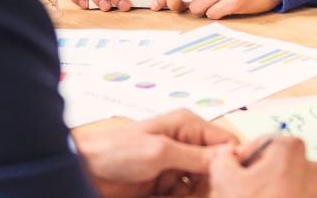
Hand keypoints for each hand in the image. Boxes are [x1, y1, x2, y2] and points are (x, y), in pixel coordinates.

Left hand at [72, 110, 237, 197]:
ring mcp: (175, 165)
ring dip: (191, 194)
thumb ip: (196, 155)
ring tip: (170, 193)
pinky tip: (163, 196)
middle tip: (188, 190)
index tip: (228, 178)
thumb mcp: (159, 152)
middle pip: (216, 168)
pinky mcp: (166, 184)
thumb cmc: (114, 151)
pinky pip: (186, 195)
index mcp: (187, 126)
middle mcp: (185, 143)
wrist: (85, 172)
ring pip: (202, 185)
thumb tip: (229, 156)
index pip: (225, 142)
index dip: (231, 161)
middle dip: (207, 183)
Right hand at [208, 136, 316, 197]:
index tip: (239, 175)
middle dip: (263, 176)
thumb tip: (226, 156)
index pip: (263, 143)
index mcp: (289, 150)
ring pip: (291, 183)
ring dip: (277, 192)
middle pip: (279, 163)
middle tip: (248, 194)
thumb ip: (222, 158)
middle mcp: (311, 167)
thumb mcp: (224, 181)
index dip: (246, 159)